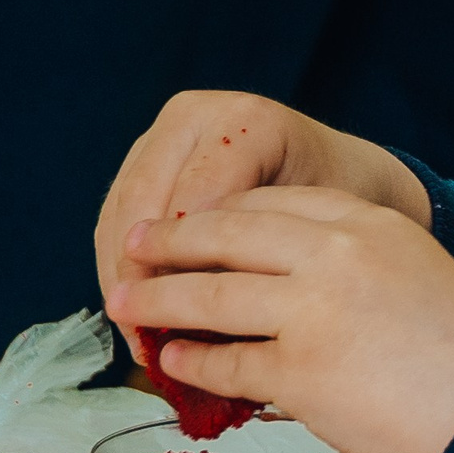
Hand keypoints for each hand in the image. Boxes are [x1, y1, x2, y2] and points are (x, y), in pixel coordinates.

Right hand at [93, 91, 425, 320]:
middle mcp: (199, 115)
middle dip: (136, 273)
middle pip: (144, 199)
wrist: (336, 173)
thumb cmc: (338, 207)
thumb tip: (206, 329)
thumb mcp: (318, 231)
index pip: (194, 200)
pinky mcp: (144, 157)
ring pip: (120, 209)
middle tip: (141, 337)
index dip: (176, 265)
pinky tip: (134, 313)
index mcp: (247, 124)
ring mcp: (166, 133)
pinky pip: (115, 214)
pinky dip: (119, 266)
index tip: (170, 321)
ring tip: (135, 336)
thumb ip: (266, 262)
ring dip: (120, 275)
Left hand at [106, 187, 453, 452]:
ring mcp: (314, 311)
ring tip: (129, 303)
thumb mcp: (420, 275)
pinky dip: (192, 362)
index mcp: (372, 225)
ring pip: (212, 295)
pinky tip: (175, 362)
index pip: (278, 202)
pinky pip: (226, 362)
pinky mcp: (300, 371)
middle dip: (171, 240)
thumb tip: (293, 281)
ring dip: (160, 299)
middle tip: (134, 244)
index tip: (192, 219)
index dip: (223, 211)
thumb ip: (361, 266)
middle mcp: (338, 256)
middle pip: (230, 234)